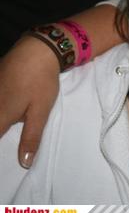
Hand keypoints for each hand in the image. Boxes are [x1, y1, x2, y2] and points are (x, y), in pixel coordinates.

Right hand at [0, 36, 59, 167]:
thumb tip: (24, 163)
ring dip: (2, 119)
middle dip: (1, 130)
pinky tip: (9, 103)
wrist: (37, 50)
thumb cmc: (41, 82)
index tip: (6, 158)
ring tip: (13, 116)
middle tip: (13, 125)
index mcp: (0, 117)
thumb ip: (31, 137)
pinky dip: (0, 105)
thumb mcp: (40, 112)